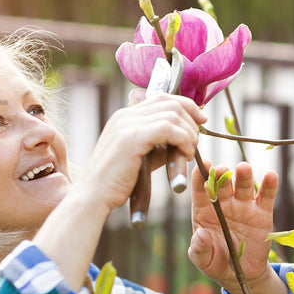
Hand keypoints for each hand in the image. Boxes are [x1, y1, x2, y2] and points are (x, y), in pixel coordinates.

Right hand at [71, 93, 205, 215]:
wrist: (93, 196)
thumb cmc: (115, 183)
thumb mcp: (140, 158)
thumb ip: (159, 145)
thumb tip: (183, 140)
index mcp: (124, 116)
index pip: (162, 97)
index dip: (186, 105)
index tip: (200, 120)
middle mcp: (125, 115)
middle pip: (170, 102)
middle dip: (191, 120)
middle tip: (196, 141)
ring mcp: (127, 123)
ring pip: (173, 114)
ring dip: (188, 133)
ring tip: (189, 152)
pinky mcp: (132, 137)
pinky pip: (169, 128)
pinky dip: (183, 140)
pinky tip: (185, 154)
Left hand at [188, 161, 287, 293]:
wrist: (242, 273)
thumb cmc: (216, 263)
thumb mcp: (204, 261)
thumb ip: (199, 249)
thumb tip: (200, 234)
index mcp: (204, 212)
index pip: (200, 193)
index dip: (198, 179)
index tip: (199, 169)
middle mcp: (223, 205)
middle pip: (222, 186)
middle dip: (221, 176)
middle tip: (222, 169)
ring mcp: (243, 206)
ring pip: (243, 186)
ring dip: (243, 176)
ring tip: (243, 168)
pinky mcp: (262, 213)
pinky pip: (265, 196)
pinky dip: (269, 185)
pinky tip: (271, 176)